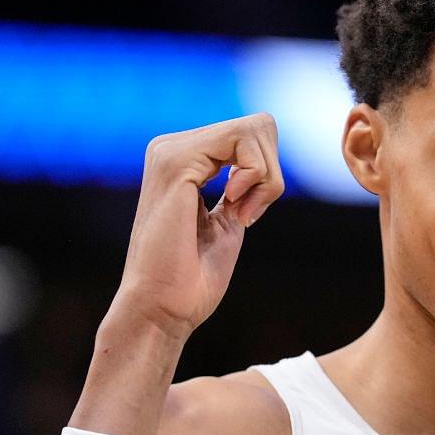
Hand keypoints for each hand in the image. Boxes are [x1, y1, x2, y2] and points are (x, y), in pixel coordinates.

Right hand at [110, 113, 283, 339]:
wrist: (164, 308)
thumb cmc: (193, 278)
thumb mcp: (227, 220)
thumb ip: (241, 187)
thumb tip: (264, 160)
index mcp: (182, 160)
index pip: (250, 135)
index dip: (266, 175)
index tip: (249, 214)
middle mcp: (171, 148)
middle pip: (257, 127)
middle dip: (270, 174)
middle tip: (248, 215)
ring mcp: (169, 151)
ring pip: (254, 128)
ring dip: (266, 179)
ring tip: (241, 215)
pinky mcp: (175, 162)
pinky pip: (243, 139)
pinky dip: (256, 177)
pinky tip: (235, 207)